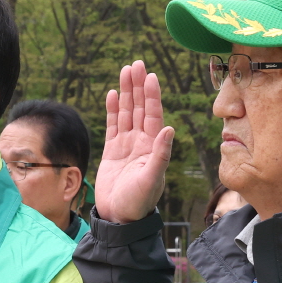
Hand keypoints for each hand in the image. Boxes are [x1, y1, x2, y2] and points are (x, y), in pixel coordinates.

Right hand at [93, 61, 175, 223]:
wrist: (119, 218)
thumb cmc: (138, 202)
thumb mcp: (152, 179)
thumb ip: (160, 154)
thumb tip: (169, 128)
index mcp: (153, 147)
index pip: (153, 115)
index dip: (151, 95)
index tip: (150, 76)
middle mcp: (142, 142)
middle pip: (139, 108)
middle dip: (138, 86)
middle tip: (136, 64)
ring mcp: (126, 145)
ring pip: (126, 113)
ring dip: (126, 92)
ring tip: (125, 71)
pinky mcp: (112, 152)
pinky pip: (113, 125)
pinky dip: (112, 110)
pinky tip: (112, 94)